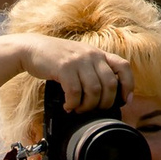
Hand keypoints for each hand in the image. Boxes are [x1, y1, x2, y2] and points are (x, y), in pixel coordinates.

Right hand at [15, 34, 132, 114]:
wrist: (32, 48)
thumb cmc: (57, 59)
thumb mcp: (80, 59)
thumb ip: (93, 70)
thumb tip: (106, 95)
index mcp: (98, 54)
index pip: (123, 67)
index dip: (128, 85)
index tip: (124, 100)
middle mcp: (92, 55)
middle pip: (110, 84)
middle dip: (104, 103)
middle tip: (93, 110)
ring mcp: (78, 60)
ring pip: (94, 91)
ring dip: (87, 106)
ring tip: (78, 109)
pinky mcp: (64, 68)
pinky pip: (75, 92)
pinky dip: (73, 104)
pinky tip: (68, 106)